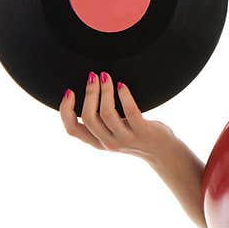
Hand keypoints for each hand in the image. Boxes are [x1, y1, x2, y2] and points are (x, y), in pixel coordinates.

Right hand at [59, 71, 176, 164]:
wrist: (162, 152)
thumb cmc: (135, 136)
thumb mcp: (112, 133)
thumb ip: (100, 122)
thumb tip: (87, 94)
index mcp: (97, 142)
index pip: (72, 129)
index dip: (65, 110)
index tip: (70, 91)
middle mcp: (108, 143)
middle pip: (89, 117)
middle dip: (89, 93)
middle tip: (93, 76)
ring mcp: (126, 138)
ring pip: (107, 113)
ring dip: (105, 91)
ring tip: (106, 76)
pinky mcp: (143, 131)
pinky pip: (131, 111)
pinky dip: (124, 96)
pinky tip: (122, 85)